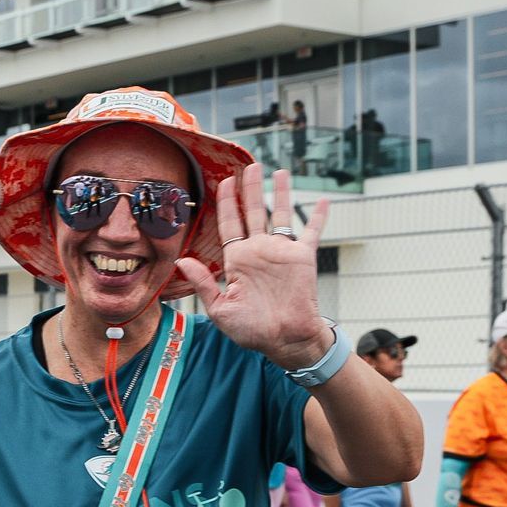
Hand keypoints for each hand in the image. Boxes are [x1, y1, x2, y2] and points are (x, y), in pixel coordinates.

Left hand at [174, 164, 332, 369]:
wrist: (284, 340)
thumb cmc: (251, 331)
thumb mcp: (220, 308)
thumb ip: (203, 282)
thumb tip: (182, 260)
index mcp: (237, 260)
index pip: (230, 224)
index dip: (227, 203)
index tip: (224, 182)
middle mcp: (258, 251)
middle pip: (253, 211)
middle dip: (250, 188)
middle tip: (249, 165)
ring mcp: (281, 252)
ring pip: (280, 214)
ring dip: (280, 192)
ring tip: (279, 171)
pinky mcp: (303, 257)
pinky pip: (311, 232)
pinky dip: (318, 216)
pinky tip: (323, 200)